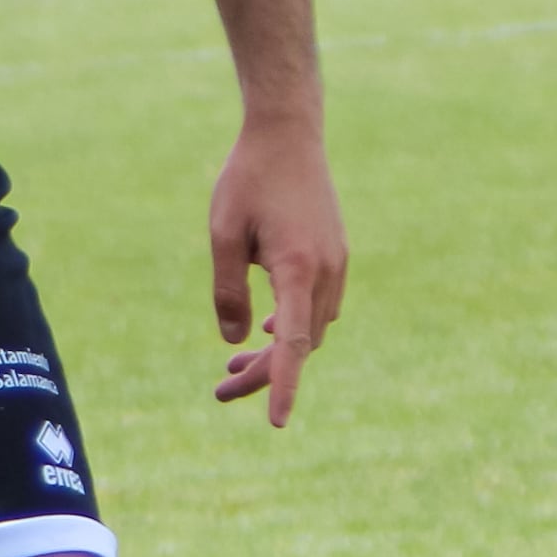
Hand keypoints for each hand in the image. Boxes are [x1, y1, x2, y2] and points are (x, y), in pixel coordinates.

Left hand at [205, 112, 346, 426]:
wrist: (289, 133)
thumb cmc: (249, 179)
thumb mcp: (223, 234)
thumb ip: (227, 291)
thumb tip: (235, 343)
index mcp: (297, 269)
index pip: (292, 344)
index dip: (283, 385)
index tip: (277, 423)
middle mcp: (325, 272)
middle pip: (299, 345)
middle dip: (264, 375)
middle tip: (220, 392)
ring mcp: (336, 264)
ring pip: (309, 329)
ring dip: (276, 352)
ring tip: (232, 369)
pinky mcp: (334, 255)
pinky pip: (316, 307)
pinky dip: (291, 326)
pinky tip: (264, 329)